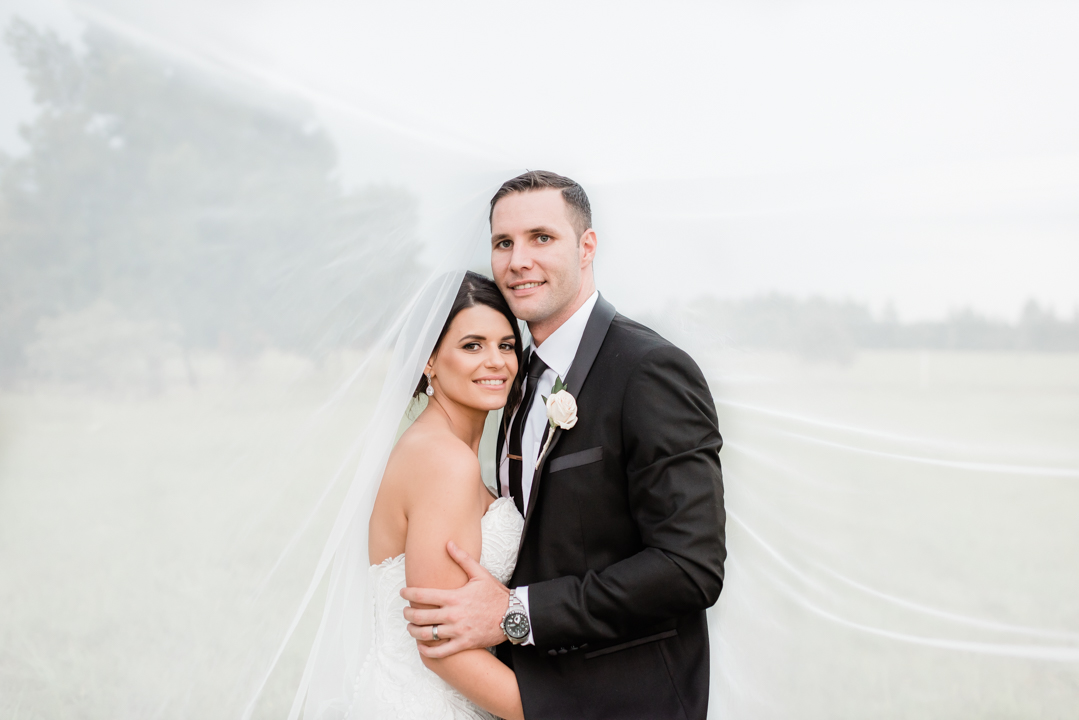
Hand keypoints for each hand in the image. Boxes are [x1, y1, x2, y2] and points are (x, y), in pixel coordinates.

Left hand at [401, 540, 510, 658]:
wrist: (513, 616)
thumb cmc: (495, 594)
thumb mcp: (480, 574)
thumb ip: (462, 559)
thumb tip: (448, 543)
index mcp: (454, 597)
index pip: (423, 595)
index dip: (409, 593)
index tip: (402, 593)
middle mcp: (453, 615)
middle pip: (420, 616)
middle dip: (408, 614)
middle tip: (405, 611)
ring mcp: (458, 631)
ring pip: (427, 634)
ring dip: (414, 631)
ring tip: (411, 628)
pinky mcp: (464, 644)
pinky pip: (440, 651)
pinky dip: (427, 651)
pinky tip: (422, 647)